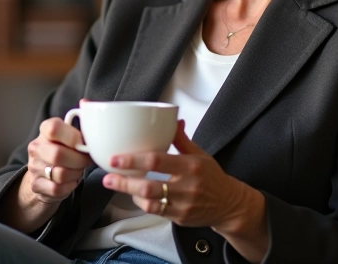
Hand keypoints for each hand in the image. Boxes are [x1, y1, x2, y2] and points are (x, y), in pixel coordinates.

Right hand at [21, 113, 92, 205]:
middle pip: (57, 155)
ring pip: (60, 174)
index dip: (72, 137)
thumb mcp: (70, 134)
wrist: (44, 175)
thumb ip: (81, 121)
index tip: (83, 144)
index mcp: (45, 130)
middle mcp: (36, 147)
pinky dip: (69, 186)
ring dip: (76, 174)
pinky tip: (71, 181)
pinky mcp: (36, 185)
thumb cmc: (64, 150)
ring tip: (78, 170)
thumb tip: (86, 102)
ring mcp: (34, 167)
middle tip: (86, 161)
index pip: (53, 128)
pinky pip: (57, 189)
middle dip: (79, 160)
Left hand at [101, 120, 259, 231]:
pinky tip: (135, 196)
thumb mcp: (201, 154)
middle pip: (149, 186)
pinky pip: (156, 212)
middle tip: (107, 177)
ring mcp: (182, 205)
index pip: (157, 161)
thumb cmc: (212, 177)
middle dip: (125, 182)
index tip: (115, 158)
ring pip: (150, 203)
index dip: (134, 160)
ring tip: (117, 185)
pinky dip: (143, 204)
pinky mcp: (179, 218)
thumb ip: (182, 139)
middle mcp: (186, 187)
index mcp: (190, 166)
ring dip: (130, 194)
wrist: (229, 205)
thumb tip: (172, 119)